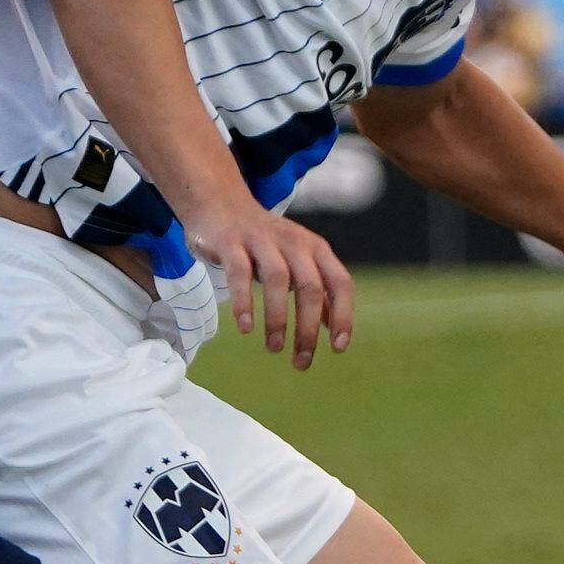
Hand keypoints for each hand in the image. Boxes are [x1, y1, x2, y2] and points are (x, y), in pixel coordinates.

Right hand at [182, 205, 352, 368]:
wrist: (220, 203)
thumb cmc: (263, 242)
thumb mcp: (296, 261)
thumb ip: (316, 291)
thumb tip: (333, 327)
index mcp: (315, 249)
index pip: (340, 282)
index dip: (343, 315)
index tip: (338, 348)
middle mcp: (293, 242)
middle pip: (310, 286)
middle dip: (307, 328)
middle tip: (301, 361)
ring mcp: (261, 240)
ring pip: (278, 280)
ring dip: (277, 318)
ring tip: (274, 347)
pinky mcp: (231, 243)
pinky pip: (239, 274)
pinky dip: (243, 302)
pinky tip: (245, 328)